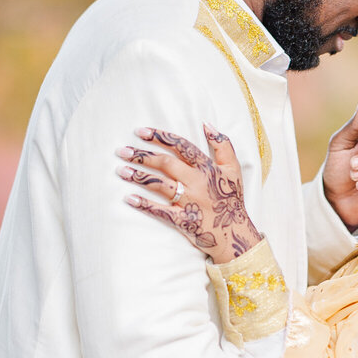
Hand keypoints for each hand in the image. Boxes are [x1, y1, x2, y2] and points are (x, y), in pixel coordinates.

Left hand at [117, 124, 262, 264]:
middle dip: (142, 156)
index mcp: (207, 168)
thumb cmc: (232, 199)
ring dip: (139, 177)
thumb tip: (207, 124)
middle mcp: (197, 182)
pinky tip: (129, 198)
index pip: (181, 146)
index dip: (160, 137)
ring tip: (121, 170)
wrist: (236, 233)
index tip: (140, 131)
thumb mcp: (233, 169)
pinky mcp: (185, 221)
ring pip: (161, 185)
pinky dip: (145, 205)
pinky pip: (161, 212)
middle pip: (166, 164)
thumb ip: (223, 144)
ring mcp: (190, 202)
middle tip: (122, 151)